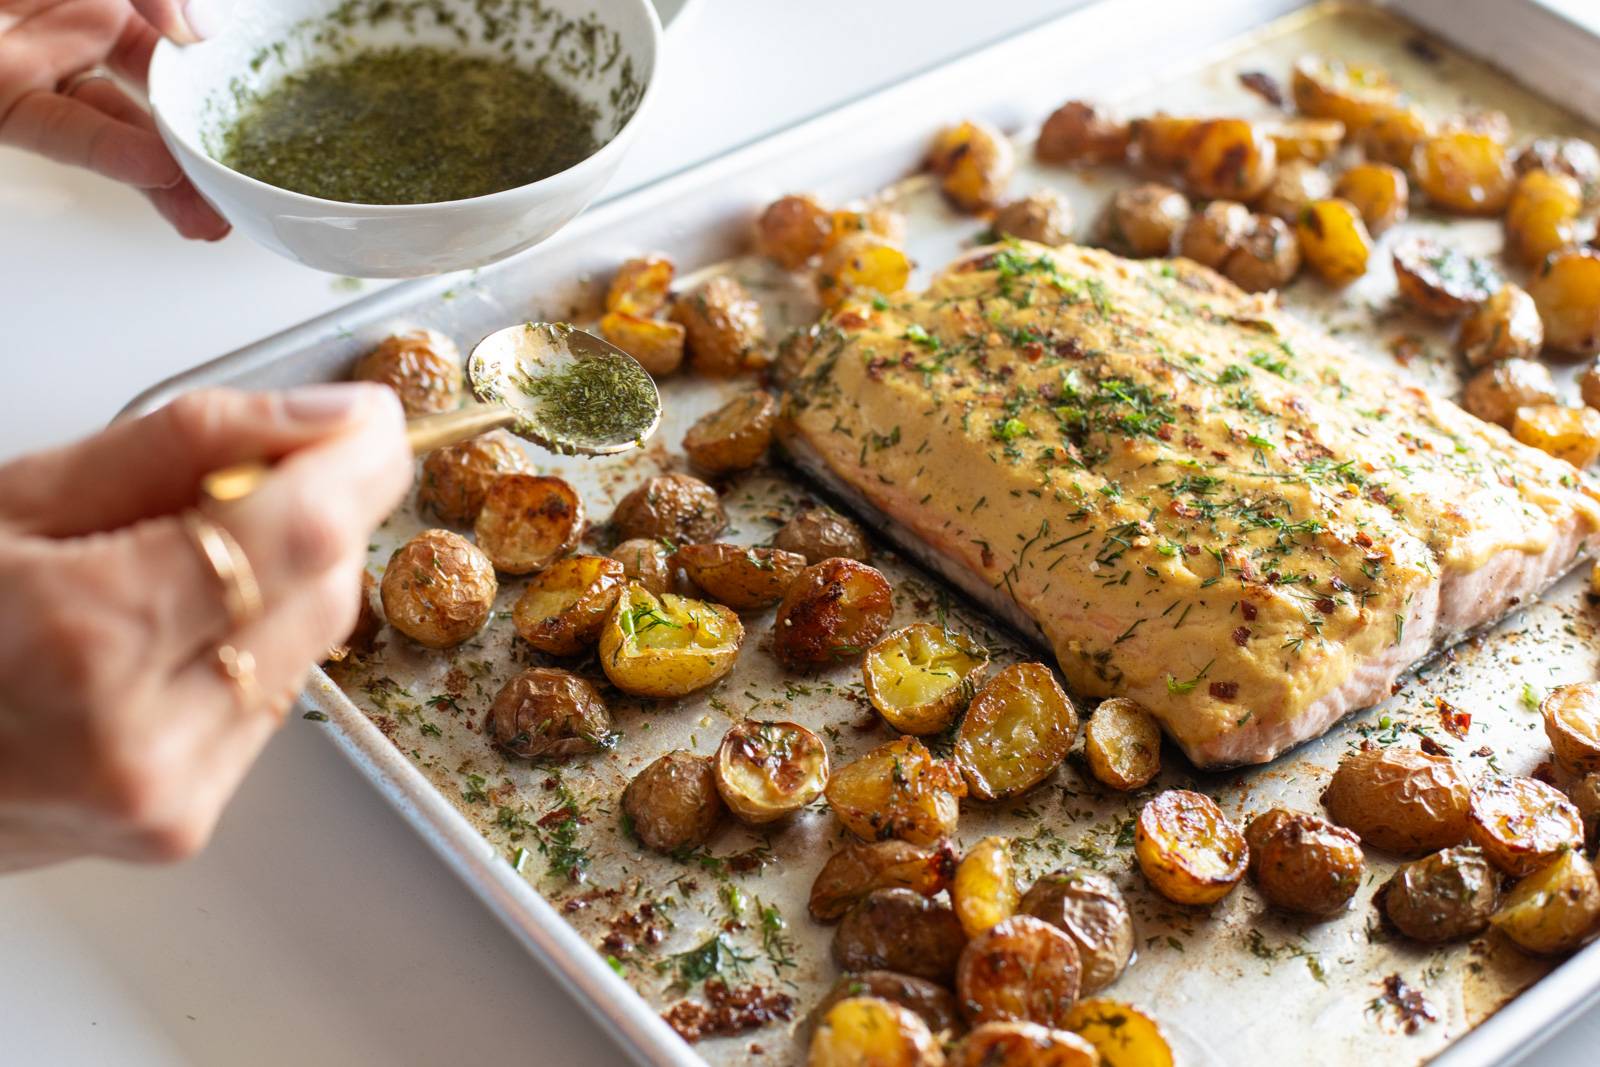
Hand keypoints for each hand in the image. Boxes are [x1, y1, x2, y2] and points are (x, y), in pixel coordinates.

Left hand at [0, 0, 232, 238]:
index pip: (181, 44)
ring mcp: (44, 70)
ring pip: (122, 131)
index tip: (257, 107)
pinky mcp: (7, 107)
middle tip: (244, 184)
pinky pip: (68, 137)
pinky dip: (115, 158)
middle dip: (207, 147)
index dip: (221, 78)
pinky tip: (159, 173)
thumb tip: (203, 27)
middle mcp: (79, 30)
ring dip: (171, 177)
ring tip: (211, 211)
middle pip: (162, 100)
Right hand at [0, 384, 411, 870]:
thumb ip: (184, 446)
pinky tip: (181, 618)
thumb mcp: (19, 499)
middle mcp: (142, 742)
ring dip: (290, 575)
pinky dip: (256, 638)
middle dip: (321, 510)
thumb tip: (330, 416)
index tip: (372, 417)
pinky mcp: (181, 823)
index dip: (358, 464)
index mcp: (84, 641)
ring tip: (191, 547)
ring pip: (311, 644)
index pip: (299, 536)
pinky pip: (273, 697)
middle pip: (322, 588)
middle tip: (270, 462)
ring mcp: (166, 799)